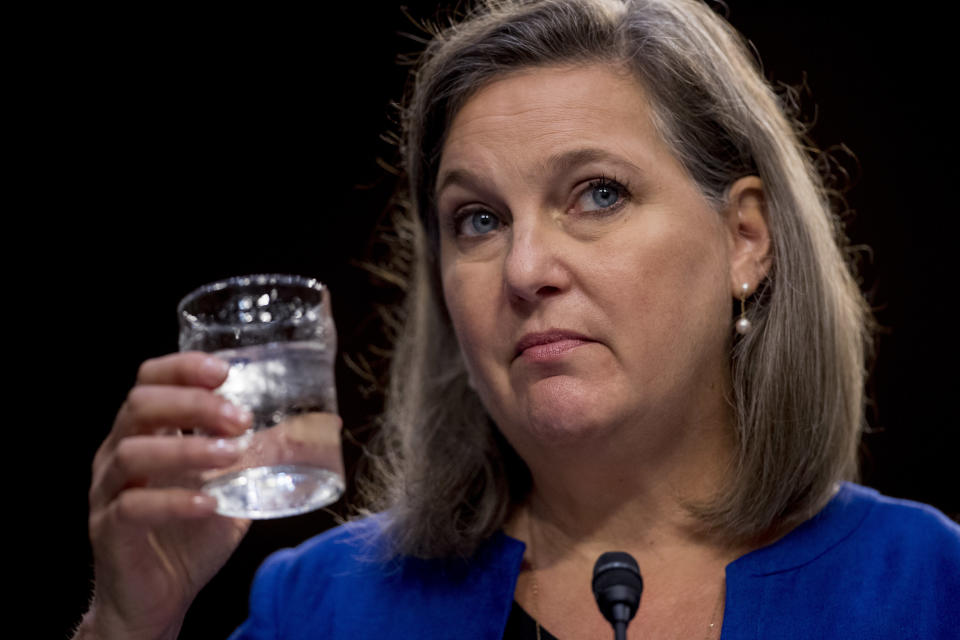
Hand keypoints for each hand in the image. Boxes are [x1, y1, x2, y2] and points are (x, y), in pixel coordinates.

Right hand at [81, 352, 252, 639]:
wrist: (161, 596)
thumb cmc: (194, 531)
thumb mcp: (237, 484)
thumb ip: (269, 452)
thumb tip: (325, 425)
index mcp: (148, 432)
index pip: (150, 380)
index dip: (183, 368)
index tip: (225, 371)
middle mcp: (120, 453)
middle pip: (140, 405)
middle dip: (194, 403)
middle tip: (241, 418)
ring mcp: (109, 491)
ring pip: (132, 453)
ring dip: (187, 448)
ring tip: (233, 454)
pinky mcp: (110, 531)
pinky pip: (132, 508)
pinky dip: (174, 502)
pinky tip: (209, 503)